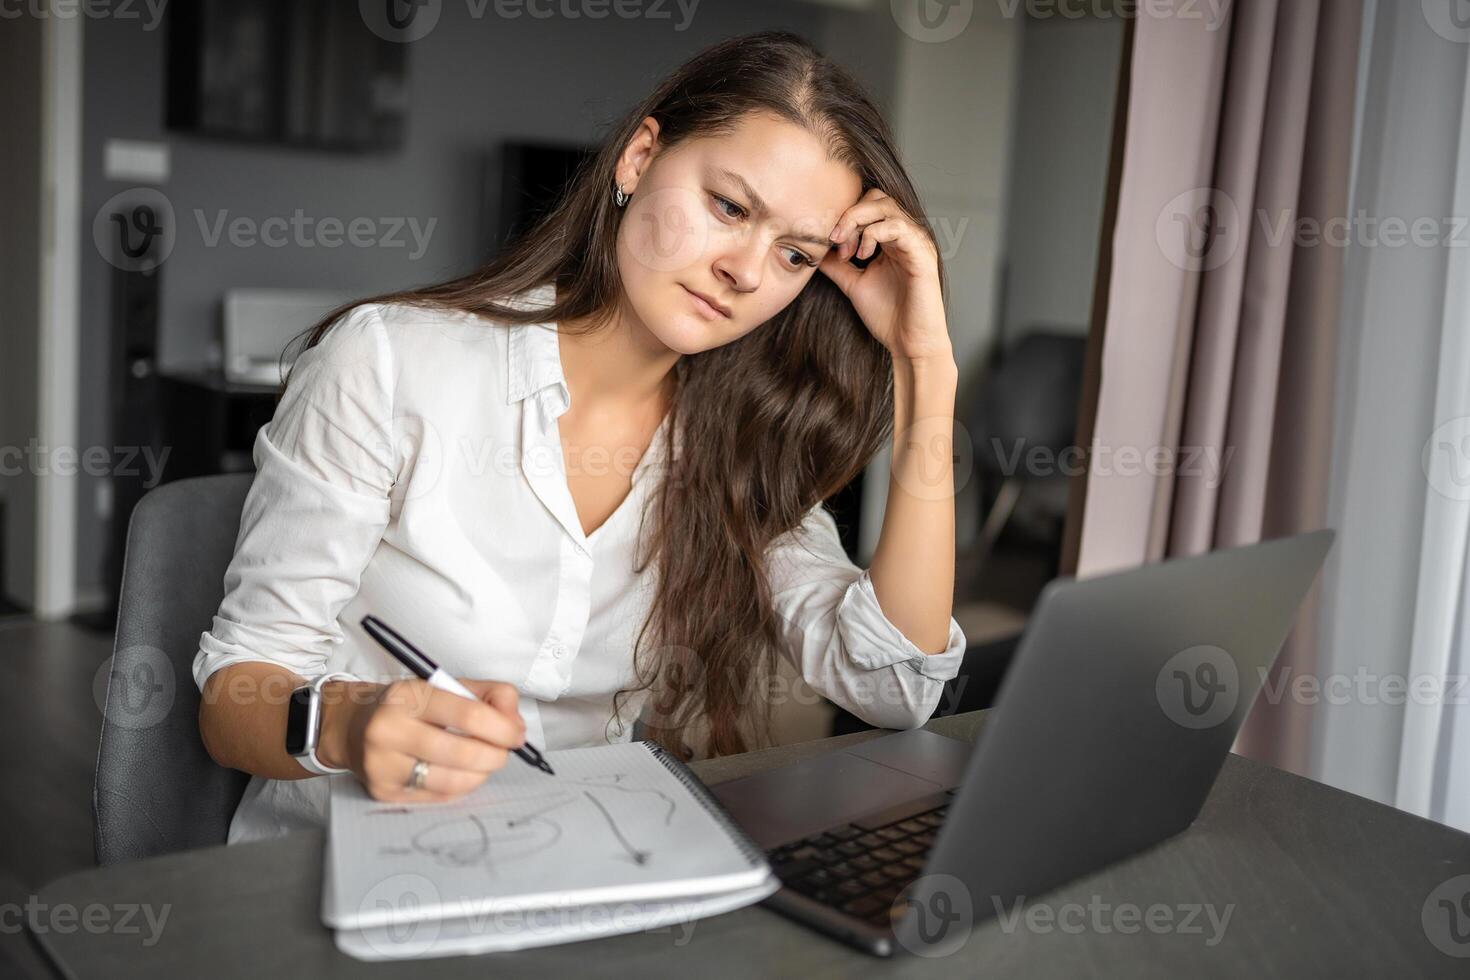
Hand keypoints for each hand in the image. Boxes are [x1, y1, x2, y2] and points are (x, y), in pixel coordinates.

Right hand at [318, 678, 525, 801]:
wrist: (353, 727)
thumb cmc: (409, 706)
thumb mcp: (445, 686)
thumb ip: (489, 695)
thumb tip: (515, 724)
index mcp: (407, 695)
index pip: (468, 715)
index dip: (502, 728)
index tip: (516, 735)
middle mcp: (389, 730)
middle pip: (462, 752)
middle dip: (496, 755)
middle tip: (505, 752)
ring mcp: (383, 765)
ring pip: (452, 781)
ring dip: (481, 774)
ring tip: (484, 762)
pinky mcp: (383, 792)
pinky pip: (439, 797)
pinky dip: (461, 786)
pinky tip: (461, 773)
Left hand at [818, 188, 953, 364]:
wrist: (909, 343)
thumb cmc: (887, 315)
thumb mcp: (852, 283)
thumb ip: (835, 264)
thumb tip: (813, 248)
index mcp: (892, 239)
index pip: (867, 205)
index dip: (843, 218)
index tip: (828, 244)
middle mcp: (906, 234)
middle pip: (876, 197)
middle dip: (849, 215)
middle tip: (835, 242)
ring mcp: (916, 241)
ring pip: (885, 206)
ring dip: (857, 222)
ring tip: (847, 251)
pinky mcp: (922, 253)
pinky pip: (897, 226)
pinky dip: (874, 234)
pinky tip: (863, 255)